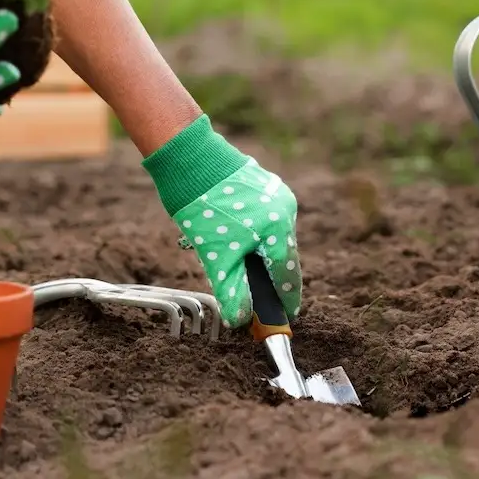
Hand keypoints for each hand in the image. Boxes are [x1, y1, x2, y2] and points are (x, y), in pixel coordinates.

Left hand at [172, 158, 301, 328]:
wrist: (189, 158)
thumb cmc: (204, 208)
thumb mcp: (217, 258)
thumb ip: (232, 292)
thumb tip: (240, 320)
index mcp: (280, 230)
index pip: (289, 275)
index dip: (286, 300)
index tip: (285, 316)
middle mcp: (286, 209)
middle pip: (281, 255)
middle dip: (264, 275)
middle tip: (248, 289)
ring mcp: (277, 193)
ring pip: (271, 235)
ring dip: (254, 252)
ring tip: (227, 256)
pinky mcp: (264, 182)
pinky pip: (264, 217)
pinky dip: (250, 232)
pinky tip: (227, 233)